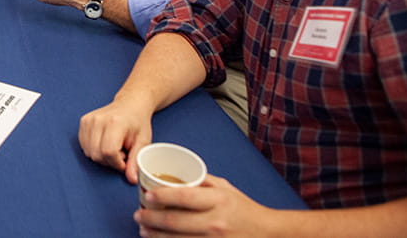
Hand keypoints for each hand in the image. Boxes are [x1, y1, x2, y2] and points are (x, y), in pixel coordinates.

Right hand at [78, 95, 152, 183]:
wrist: (130, 104)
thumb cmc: (138, 122)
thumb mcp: (143, 141)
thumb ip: (136, 161)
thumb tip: (131, 179)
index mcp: (115, 123)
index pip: (109, 152)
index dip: (117, 163)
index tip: (125, 160)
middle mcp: (99, 120)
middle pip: (97, 154)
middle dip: (109, 161)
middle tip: (121, 153)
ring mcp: (89, 120)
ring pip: (89, 152)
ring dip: (101, 156)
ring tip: (113, 147)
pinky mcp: (83, 121)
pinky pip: (84, 146)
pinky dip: (94, 150)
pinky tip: (104, 143)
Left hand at [135, 174, 270, 236]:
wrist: (268, 234)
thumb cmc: (244, 209)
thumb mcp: (225, 188)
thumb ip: (201, 181)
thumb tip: (174, 174)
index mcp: (217, 200)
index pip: (183, 197)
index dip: (161, 196)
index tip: (146, 196)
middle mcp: (215, 221)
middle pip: (175, 221)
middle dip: (151, 218)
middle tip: (138, 215)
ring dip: (156, 236)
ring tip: (144, 231)